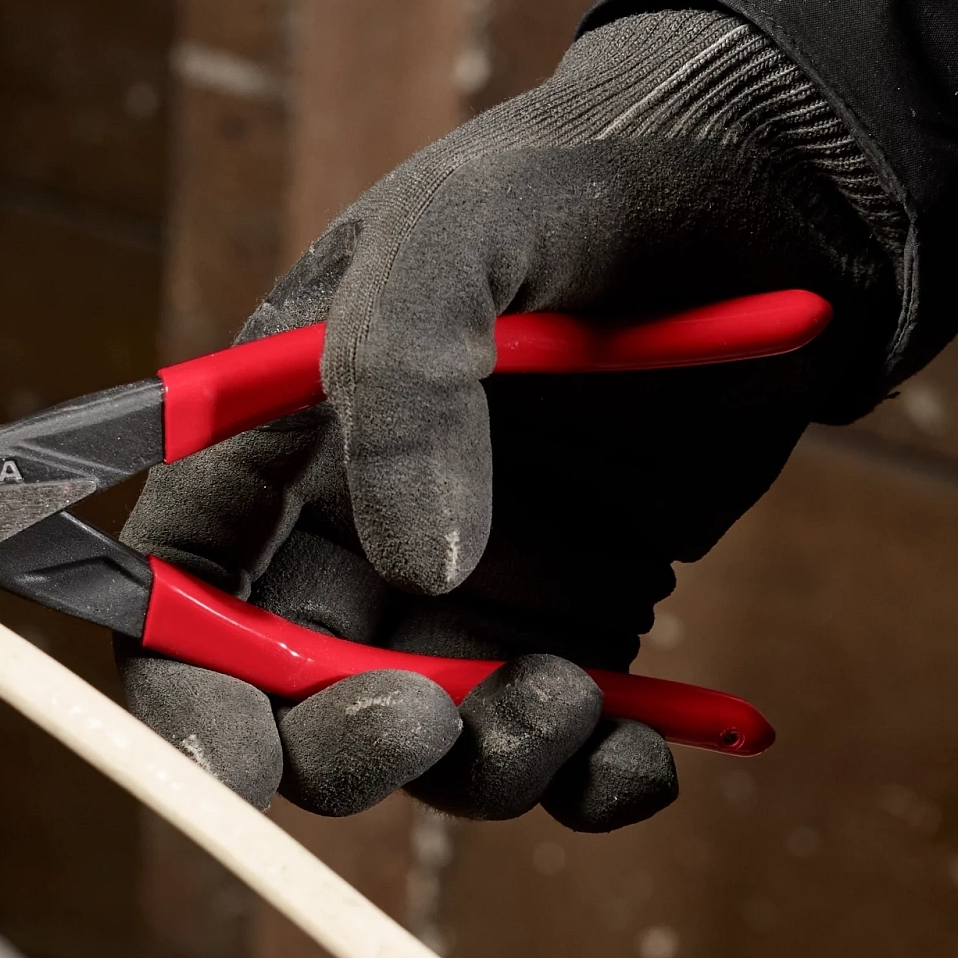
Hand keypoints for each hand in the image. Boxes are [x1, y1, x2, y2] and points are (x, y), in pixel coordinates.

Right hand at [121, 8, 900, 825]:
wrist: (775, 188)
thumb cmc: (585, 179)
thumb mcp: (466, 227)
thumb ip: (404, 369)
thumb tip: (418, 566)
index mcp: (282, 428)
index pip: (183, 583)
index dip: (183, 686)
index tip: (234, 762)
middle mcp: (357, 520)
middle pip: (295, 696)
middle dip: (341, 745)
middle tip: (425, 723)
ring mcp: (473, 580)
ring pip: (434, 740)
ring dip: (485, 765)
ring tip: (571, 703)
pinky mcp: (583, 615)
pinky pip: (563, 743)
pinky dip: (595, 779)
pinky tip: (646, 757)